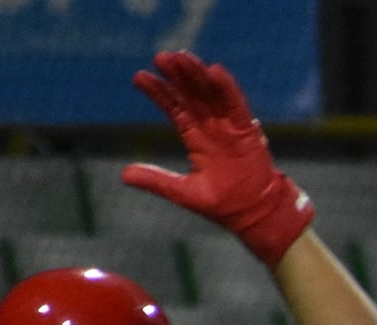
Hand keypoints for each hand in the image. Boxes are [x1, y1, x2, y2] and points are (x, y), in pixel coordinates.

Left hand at [119, 51, 313, 265]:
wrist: (253, 215)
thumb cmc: (222, 204)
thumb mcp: (183, 192)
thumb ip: (156, 181)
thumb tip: (123, 175)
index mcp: (195, 138)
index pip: (174, 108)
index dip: (158, 92)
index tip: (139, 77)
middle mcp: (211, 127)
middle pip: (191, 94)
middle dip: (177, 76)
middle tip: (160, 57)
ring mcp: (229, 126)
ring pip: (211, 93)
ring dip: (197, 75)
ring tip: (181, 57)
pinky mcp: (246, 131)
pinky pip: (236, 104)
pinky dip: (226, 87)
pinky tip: (214, 70)